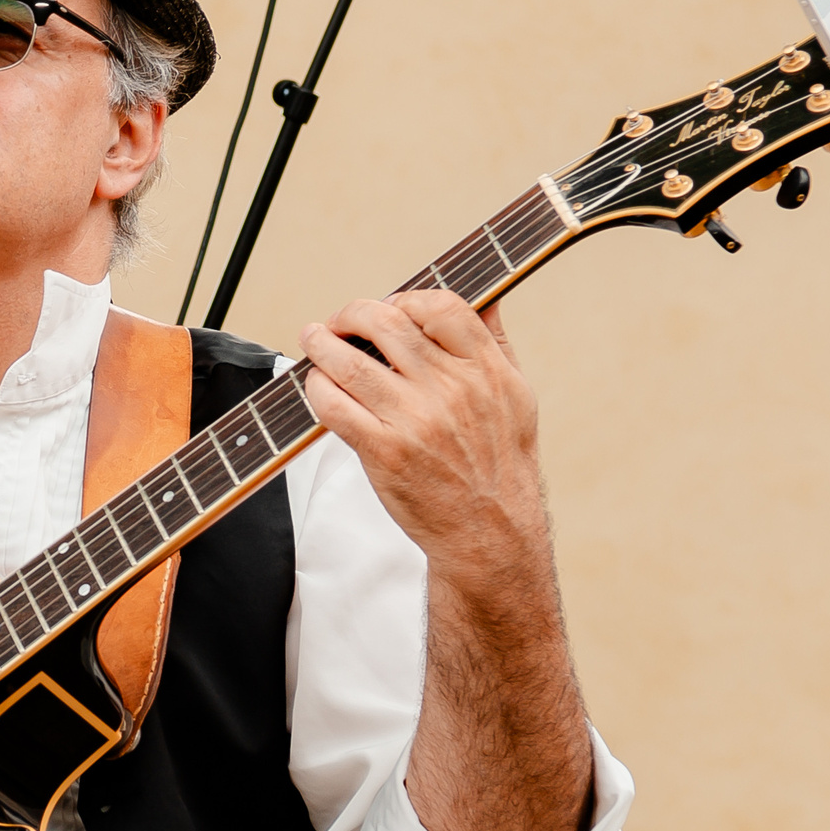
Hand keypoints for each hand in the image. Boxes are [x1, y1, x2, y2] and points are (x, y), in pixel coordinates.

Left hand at [297, 292, 550, 590]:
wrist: (489, 533)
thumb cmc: (499, 466)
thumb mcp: (516, 396)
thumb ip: (496, 343)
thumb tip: (483, 296)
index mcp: (486, 370)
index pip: (442, 305)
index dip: (406, 297)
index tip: (389, 306)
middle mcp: (452, 389)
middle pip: (387, 323)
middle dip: (352, 314)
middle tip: (338, 322)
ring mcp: (416, 419)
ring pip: (350, 361)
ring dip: (321, 344)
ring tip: (313, 339)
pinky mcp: (385, 451)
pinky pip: (333, 405)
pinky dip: (317, 388)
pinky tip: (317, 386)